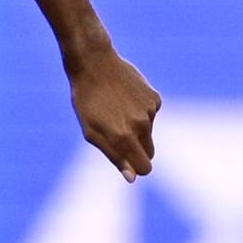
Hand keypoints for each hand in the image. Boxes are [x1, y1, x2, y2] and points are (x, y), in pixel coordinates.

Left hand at [67, 49, 159, 181]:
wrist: (94, 64)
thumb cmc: (86, 101)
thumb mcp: (91, 132)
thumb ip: (114, 156)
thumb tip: (132, 178)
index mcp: (123, 137)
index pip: (145, 167)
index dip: (138, 168)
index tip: (129, 162)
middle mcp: (141, 125)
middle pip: (149, 152)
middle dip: (137, 150)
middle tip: (116, 134)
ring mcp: (150, 110)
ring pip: (149, 132)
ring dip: (135, 127)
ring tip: (115, 109)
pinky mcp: (155, 98)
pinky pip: (151, 114)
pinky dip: (140, 111)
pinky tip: (124, 97)